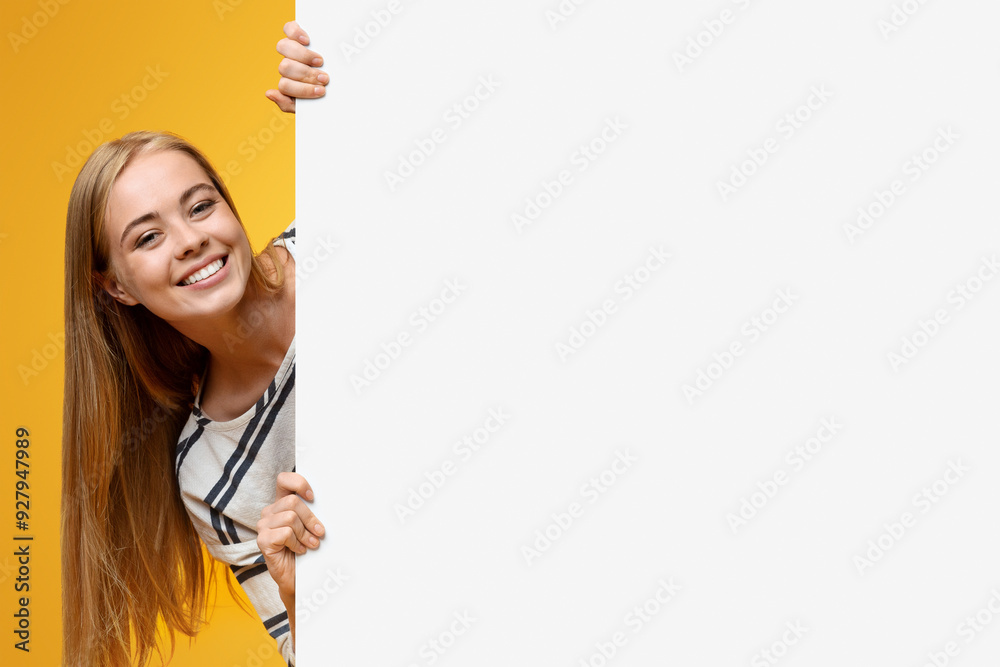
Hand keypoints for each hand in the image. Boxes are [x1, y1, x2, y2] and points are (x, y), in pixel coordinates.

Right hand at [256, 471, 324, 599]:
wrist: (298, 577)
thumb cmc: (306, 548)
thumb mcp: (311, 526)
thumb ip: (313, 511)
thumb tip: (332, 499)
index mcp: (281, 504)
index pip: (284, 480)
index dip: (299, 483)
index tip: (313, 497)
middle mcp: (269, 512)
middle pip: (293, 502)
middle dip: (311, 518)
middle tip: (320, 533)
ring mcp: (263, 526)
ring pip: (291, 518)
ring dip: (305, 534)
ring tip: (310, 544)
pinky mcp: (263, 540)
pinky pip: (285, 533)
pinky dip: (297, 543)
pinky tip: (299, 550)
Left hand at [266, 20, 328, 112]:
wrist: (338, 82)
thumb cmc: (323, 93)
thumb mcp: (308, 104)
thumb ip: (288, 103)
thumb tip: (269, 93)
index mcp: (289, 83)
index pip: (285, 86)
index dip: (302, 89)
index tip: (321, 91)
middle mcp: (288, 66)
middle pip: (285, 67)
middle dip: (306, 74)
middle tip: (324, 78)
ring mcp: (291, 49)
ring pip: (283, 47)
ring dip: (303, 56)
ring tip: (320, 61)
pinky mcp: (297, 34)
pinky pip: (288, 28)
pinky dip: (295, 33)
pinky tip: (306, 40)